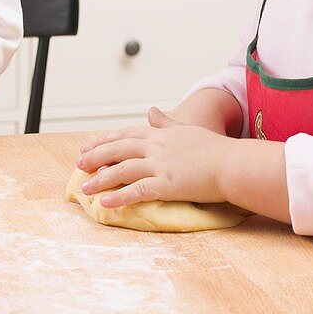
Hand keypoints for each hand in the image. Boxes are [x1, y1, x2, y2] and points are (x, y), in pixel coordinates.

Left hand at [76, 107, 230, 207]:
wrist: (233, 163)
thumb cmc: (215, 149)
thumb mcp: (187, 130)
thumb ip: (166, 122)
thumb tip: (151, 111)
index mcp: (160, 135)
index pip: (125, 135)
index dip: (104, 141)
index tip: (88, 146)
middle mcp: (156, 148)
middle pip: (118, 150)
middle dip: (95, 157)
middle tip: (79, 164)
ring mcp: (161, 165)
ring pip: (123, 170)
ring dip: (100, 179)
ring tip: (84, 188)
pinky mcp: (168, 184)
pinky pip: (138, 190)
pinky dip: (120, 196)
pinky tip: (105, 202)